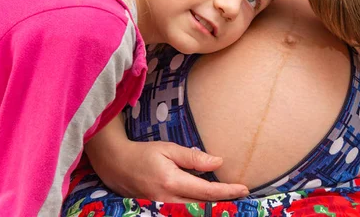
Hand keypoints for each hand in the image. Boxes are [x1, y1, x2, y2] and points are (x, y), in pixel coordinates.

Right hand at [89, 139, 248, 202]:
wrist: (115, 165)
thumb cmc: (143, 153)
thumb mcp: (168, 149)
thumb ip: (193, 157)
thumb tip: (218, 162)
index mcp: (172, 182)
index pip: (207, 191)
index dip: (228, 191)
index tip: (244, 189)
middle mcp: (168, 199)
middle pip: (203, 206)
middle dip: (224, 203)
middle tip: (241, 195)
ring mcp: (161, 208)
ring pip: (193, 211)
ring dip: (211, 207)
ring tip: (229, 200)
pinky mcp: (158, 210)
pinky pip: (182, 212)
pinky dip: (197, 208)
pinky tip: (207, 203)